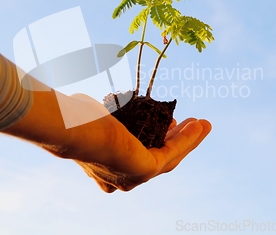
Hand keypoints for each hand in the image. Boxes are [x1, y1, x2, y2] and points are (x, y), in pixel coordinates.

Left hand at [2, 86, 211, 192]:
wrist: (72, 126)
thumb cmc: (76, 118)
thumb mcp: (93, 115)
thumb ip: (101, 113)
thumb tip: (91, 98)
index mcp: (106, 166)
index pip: (139, 153)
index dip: (157, 139)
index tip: (169, 123)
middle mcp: (120, 177)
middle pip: (158, 157)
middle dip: (177, 140)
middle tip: (190, 124)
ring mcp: (133, 177)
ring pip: (170, 157)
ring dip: (189, 140)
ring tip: (203, 124)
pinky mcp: (146, 170)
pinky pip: (173, 152)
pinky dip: (188, 139)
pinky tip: (199, 126)